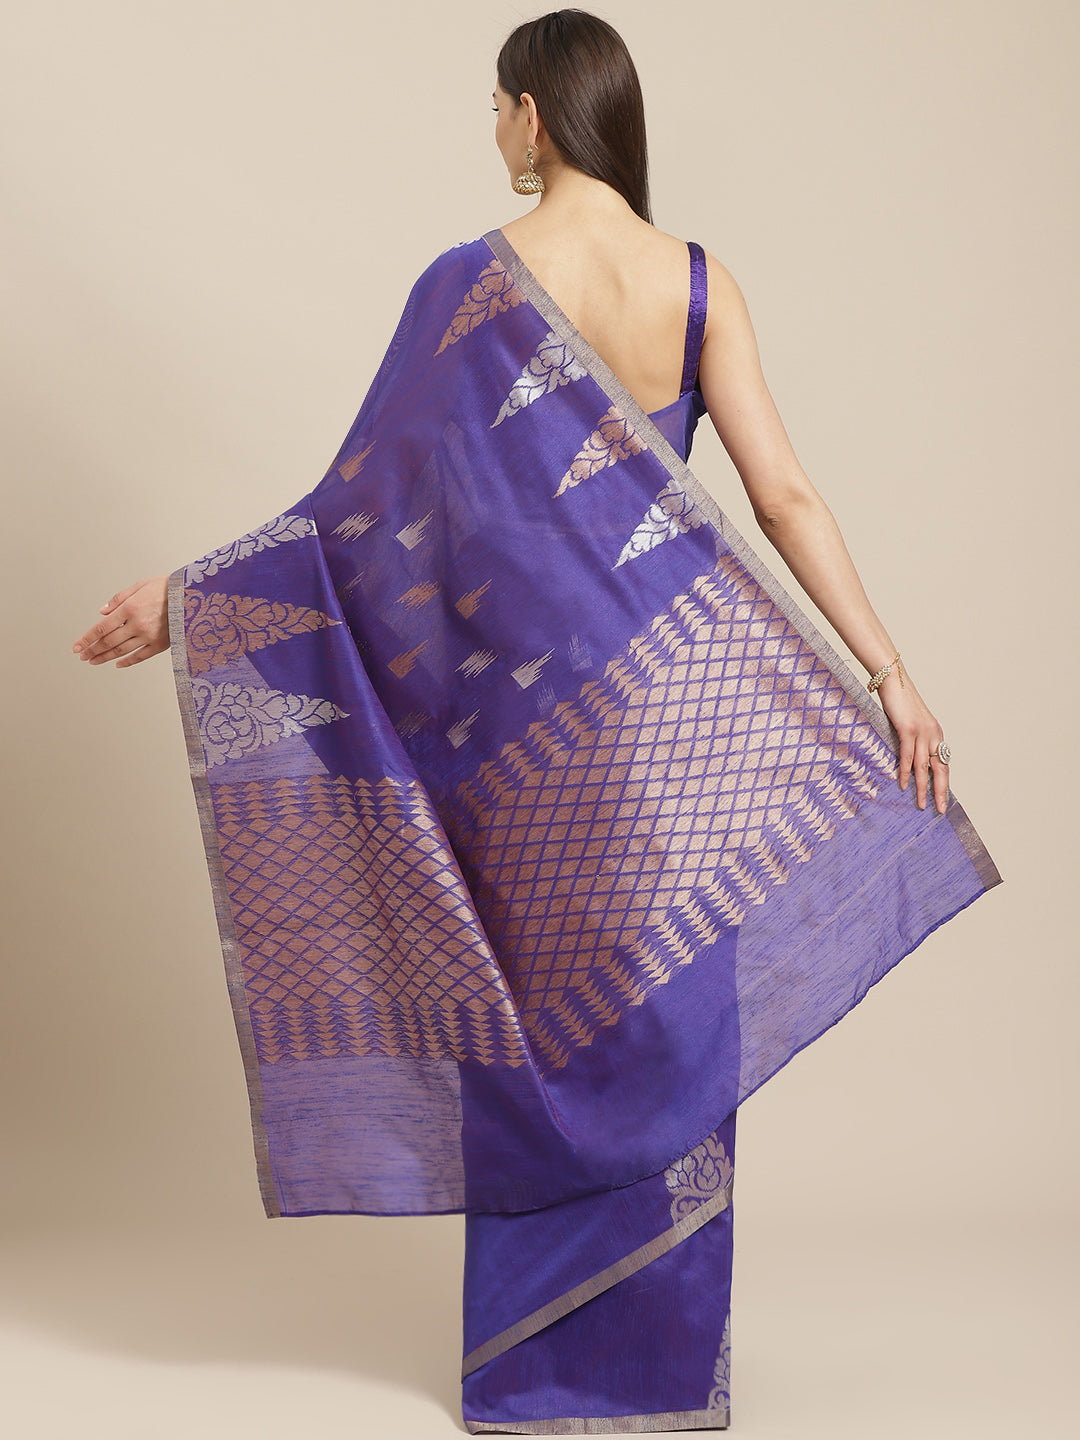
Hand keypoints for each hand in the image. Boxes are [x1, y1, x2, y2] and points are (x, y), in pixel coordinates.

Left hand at [72, 574, 170, 668]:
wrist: (193, 595)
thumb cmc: (167, 587)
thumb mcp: (140, 585)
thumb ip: (119, 599)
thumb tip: (102, 612)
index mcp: (130, 608)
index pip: (101, 628)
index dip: (87, 639)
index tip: (77, 647)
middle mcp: (137, 624)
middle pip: (108, 642)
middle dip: (92, 650)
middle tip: (82, 656)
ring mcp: (149, 636)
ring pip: (121, 650)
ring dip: (105, 657)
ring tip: (93, 661)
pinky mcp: (161, 644)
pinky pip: (140, 656)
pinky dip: (127, 661)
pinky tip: (117, 664)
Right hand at [875, 666, 948, 814]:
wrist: (893, 679)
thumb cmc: (898, 700)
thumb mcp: (909, 722)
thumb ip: (912, 739)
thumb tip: (906, 758)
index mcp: (936, 733)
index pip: (943, 763)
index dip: (943, 782)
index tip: (942, 799)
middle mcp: (933, 734)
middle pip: (940, 769)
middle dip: (940, 791)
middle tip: (939, 809)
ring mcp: (922, 732)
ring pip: (924, 766)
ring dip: (923, 787)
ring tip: (922, 804)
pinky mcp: (908, 729)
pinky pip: (908, 756)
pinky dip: (905, 771)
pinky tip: (903, 784)